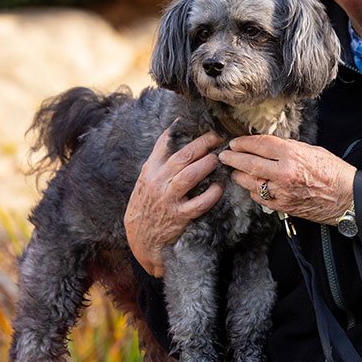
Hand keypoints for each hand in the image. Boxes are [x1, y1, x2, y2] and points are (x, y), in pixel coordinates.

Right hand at [124, 128, 224, 276]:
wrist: (140, 237)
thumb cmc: (147, 203)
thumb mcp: (147, 178)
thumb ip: (160, 159)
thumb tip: (176, 131)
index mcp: (151, 169)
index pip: (165, 143)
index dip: (183, 130)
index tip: (199, 123)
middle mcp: (158, 182)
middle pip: (183, 156)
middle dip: (203, 144)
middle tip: (217, 138)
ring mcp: (168, 199)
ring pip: (189, 176)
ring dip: (207, 164)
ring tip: (219, 158)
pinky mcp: (179, 217)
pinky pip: (199, 203)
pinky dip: (212, 194)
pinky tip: (220, 186)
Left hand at [218, 135, 355, 225]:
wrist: (347, 197)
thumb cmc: (334, 171)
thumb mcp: (312, 150)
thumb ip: (289, 148)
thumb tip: (268, 145)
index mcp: (293, 154)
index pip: (260, 144)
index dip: (244, 142)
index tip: (235, 142)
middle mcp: (284, 173)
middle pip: (249, 163)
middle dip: (233, 158)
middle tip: (224, 155)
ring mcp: (282, 191)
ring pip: (250, 182)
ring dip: (239, 175)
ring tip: (234, 170)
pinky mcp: (283, 206)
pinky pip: (259, 197)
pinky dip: (252, 190)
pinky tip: (250, 185)